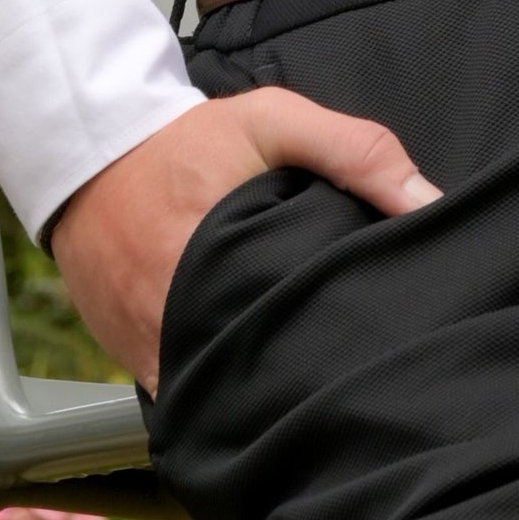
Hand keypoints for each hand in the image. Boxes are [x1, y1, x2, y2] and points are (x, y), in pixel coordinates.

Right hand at [50, 90, 441, 389]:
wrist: (91, 158)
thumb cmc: (188, 142)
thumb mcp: (274, 121)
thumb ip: (353, 151)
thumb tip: (427, 201)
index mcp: (220, 266)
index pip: (295, 336)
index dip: (339, 352)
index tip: (376, 352)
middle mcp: (179, 323)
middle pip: (262, 381)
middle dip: (307, 383)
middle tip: (353, 378)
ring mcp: (152, 353)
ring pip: (222, 399)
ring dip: (262, 395)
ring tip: (310, 391)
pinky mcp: (135, 365)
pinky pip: (186, 397)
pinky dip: (218, 395)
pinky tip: (254, 387)